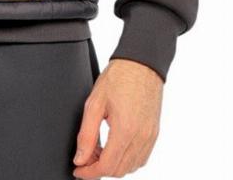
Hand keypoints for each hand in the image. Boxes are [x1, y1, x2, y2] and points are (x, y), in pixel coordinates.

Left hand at [72, 58, 162, 177]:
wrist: (141, 64)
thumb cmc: (118, 78)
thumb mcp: (94, 103)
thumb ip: (86, 134)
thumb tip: (80, 159)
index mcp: (125, 130)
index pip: (107, 166)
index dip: (90, 173)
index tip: (78, 170)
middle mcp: (141, 138)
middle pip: (119, 170)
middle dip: (99, 169)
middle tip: (84, 158)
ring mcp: (150, 137)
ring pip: (130, 167)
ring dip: (113, 165)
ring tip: (97, 151)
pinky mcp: (154, 134)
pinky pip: (141, 158)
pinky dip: (126, 160)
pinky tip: (114, 148)